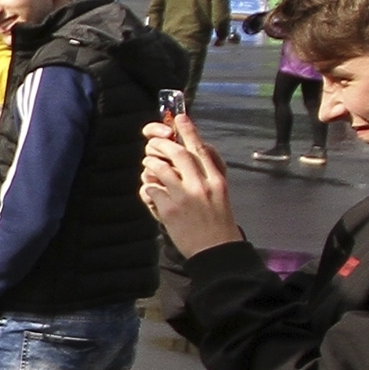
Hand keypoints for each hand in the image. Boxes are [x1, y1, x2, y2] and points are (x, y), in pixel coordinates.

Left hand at [141, 113, 242, 255]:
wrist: (215, 251)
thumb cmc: (218, 221)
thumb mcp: (221, 192)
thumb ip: (210, 171)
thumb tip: (197, 147)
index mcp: (216, 179)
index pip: (200, 148)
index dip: (188, 130)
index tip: (179, 117)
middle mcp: (200, 185)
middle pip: (176, 153)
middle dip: (161, 144)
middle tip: (154, 143)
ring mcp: (183, 197)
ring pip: (159, 168)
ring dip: (150, 164)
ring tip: (149, 165)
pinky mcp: (168, 210)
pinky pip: (150, 189)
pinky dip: (147, 186)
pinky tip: (150, 190)